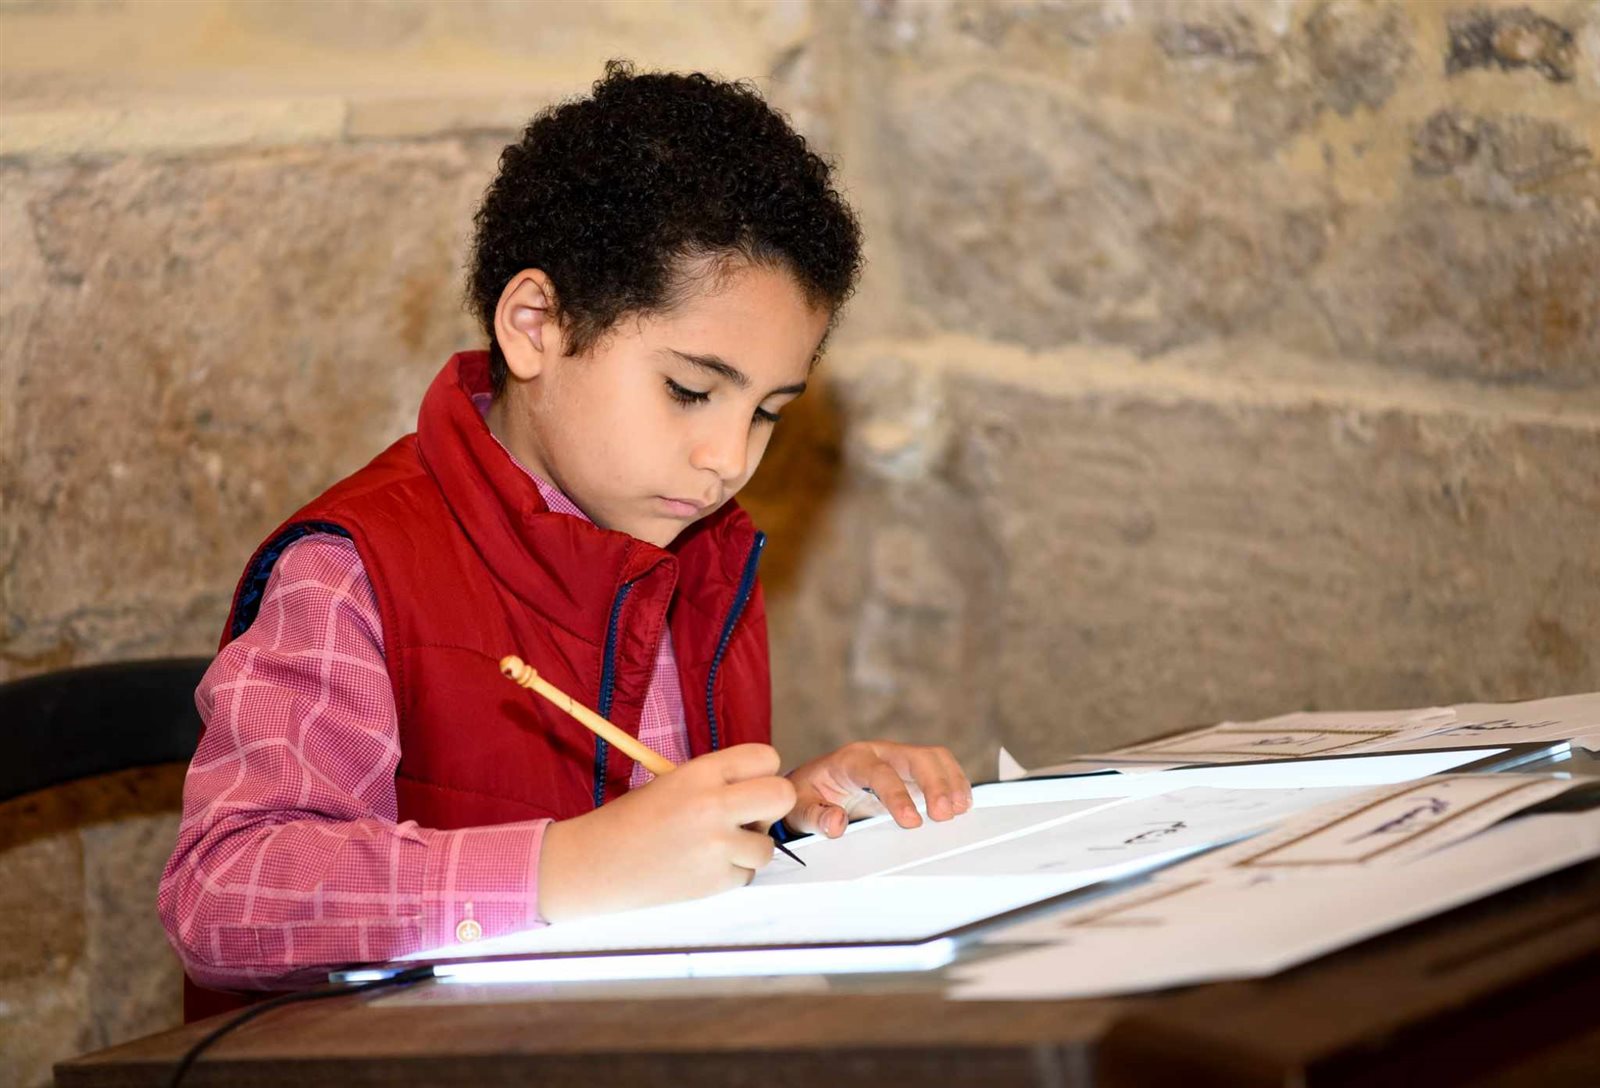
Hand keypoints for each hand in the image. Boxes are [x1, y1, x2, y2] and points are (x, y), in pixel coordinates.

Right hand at [538, 743, 794, 921]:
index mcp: (701, 773)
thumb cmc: (631, 820)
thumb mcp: (673, 782)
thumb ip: (718, 781)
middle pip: (782, 795)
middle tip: (749, 815)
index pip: (766, 757)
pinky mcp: (715, 882)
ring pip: (768, 845)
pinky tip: (702, 866)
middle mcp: (714, 806)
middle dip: (772, 806)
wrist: (594, 863)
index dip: (761, 772)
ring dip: (750, 847)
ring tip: (716, 846)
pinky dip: (732, 873)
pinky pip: (747, 875)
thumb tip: (760, 788)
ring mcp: (717, 847)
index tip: (747, 785)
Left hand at [783, 741, 972, 838]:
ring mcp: (897, 760)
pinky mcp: (909, 771)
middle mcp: (878, 753)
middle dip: (934, 783)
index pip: (878, 772)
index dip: (897, 795)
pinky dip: (954, 782)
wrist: (812, 785)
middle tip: (945, 815)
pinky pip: (938, 767)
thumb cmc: (808, 794)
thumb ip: (815, 816)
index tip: (912, 821)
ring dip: (950, 781)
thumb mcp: (800, 808)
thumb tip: (836, 824)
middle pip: (915, 757)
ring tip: (960, 809)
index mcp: (850, 760)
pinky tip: (962, 802)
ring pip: (932, 757)